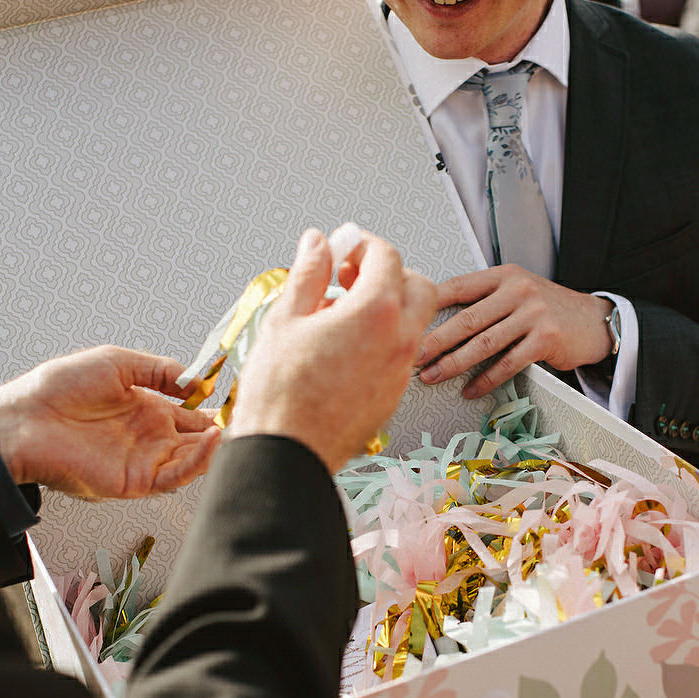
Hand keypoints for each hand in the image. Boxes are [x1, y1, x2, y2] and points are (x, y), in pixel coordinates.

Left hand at [0, 346, 221, 499]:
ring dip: (215, 447)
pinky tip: (211, 441)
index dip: (215, 408)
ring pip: (193, 461)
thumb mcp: (117, 363)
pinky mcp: (135, 482)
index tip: (237, 396)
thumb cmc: (58, 388)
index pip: (192, 414)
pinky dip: (197, 462)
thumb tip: (198, 380)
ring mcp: (144, 461)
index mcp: (147, 410)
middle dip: (222, 430)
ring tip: (232, 426)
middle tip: (246, 416)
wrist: (24, 419)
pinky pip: (175, 476)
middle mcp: (150, 438)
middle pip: (198, 440)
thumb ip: (160, 370)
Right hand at [229, 227, 437, 471]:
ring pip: (413, 323)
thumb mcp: (285, 319)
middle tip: (350, 277)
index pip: (387, 258)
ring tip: (340, 316)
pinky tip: (344, 348)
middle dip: (389, 273)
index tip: (342, 249)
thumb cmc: (280, 393)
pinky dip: (383, 340)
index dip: (363, 245)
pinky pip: (400, 355)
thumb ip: (308, 274)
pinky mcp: (394, 397)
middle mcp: (399, 340)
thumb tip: (317, 243)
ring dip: (387, 308)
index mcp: (376, 313)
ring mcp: (401, 372)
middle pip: (418, 287)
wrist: (286, 454)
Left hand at [416, 265, 615, 398]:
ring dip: (454, 364)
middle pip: (466, 319)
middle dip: (435, 341)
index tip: (408, 321)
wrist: (592, 320)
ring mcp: (533, 314)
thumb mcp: (517, 291)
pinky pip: (507, 363)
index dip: (430, 304)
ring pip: (483, 344)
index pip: (459, 287)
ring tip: (433, 376)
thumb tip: (439, 319)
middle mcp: (517, 290)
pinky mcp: (545, 339)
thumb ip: (486, 299)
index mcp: (503, 275)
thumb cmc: (548, 309)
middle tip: (413, 356)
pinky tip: (470, 390)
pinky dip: (486, 380)